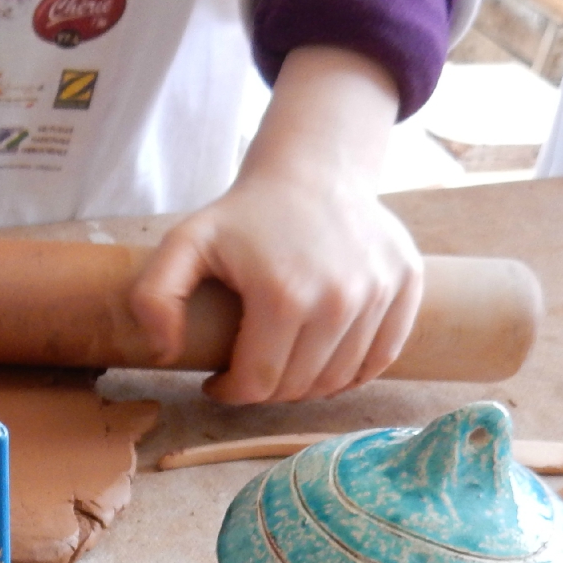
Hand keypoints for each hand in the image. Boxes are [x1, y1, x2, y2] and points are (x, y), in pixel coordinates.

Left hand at [128, 46, 421, 403]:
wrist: (313, 169)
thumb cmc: (245, 214)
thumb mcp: (185, 244)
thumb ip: (155, 296)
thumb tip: (164, 350)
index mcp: (283, 297)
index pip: (259, 384)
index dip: (231, 392)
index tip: (218, 380)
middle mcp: (339, 300)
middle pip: (300, 387)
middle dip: (266, 390)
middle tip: (250, 369)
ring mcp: (379, 293)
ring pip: (340, 380)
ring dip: (307, 385)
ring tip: (283, 363)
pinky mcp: (407, 285)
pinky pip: (380, 359)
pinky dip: (352, 371)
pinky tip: (323, 359)